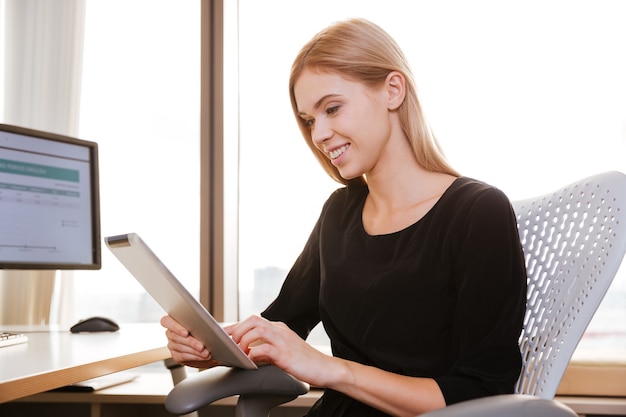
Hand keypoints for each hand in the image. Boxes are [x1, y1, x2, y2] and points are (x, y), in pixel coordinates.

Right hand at [160, 315, 220, 368]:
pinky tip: (203, 356)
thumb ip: (211, 324)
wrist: (209, 347)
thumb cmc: (208, 333)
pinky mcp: (176, 356)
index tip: (186, 332)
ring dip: (194, 350)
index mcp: (175, 320)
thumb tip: (223, 329)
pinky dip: (194, 357)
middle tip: (202, 346)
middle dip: (190, 342)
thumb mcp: (210, 326)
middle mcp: (170, 333)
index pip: (166, 321)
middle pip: (175, 337)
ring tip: (206, 352)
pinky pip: (183, 356)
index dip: (175, 326)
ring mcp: (172, 345)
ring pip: (180, 347)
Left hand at [226, 315, 343, 387]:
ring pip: (257, 329)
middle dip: (237, 330)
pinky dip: (254, 353)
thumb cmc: (305, 362)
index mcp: (279, 328)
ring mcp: (283, 340)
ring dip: (243, 340)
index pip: (253, 320)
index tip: (224, 334)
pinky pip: (264, 348)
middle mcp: (280, 330)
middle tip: (229, 344)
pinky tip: (250, 361)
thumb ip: (267, 350)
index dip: (236, 326)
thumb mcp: (283, 353)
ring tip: (239, 353)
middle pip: (253, 320)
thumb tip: (249, 354)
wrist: (326, 368)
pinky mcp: (286, 354)